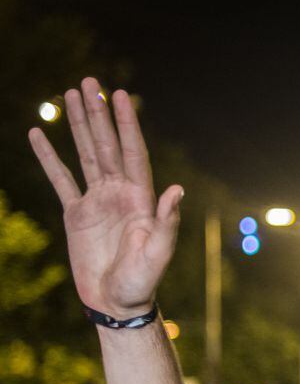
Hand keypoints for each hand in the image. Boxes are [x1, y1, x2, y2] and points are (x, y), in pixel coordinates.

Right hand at [28, 78, 182, 318]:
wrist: (118, 302)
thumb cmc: (143, 282)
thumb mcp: (158, 254)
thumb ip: (166, 222)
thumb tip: (177, 190)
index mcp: (140, 199)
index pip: (133, 152)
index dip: (127, 124)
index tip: (122, 95)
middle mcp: (120, 193)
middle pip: (107, 145)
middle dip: (99, 113)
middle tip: (90, 81)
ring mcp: (98, 201)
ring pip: (85, 154)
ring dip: (78, 125)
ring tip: (70, 94)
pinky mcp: (77, 213)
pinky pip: (60, 178)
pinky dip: (48, 157)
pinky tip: (38, 133)